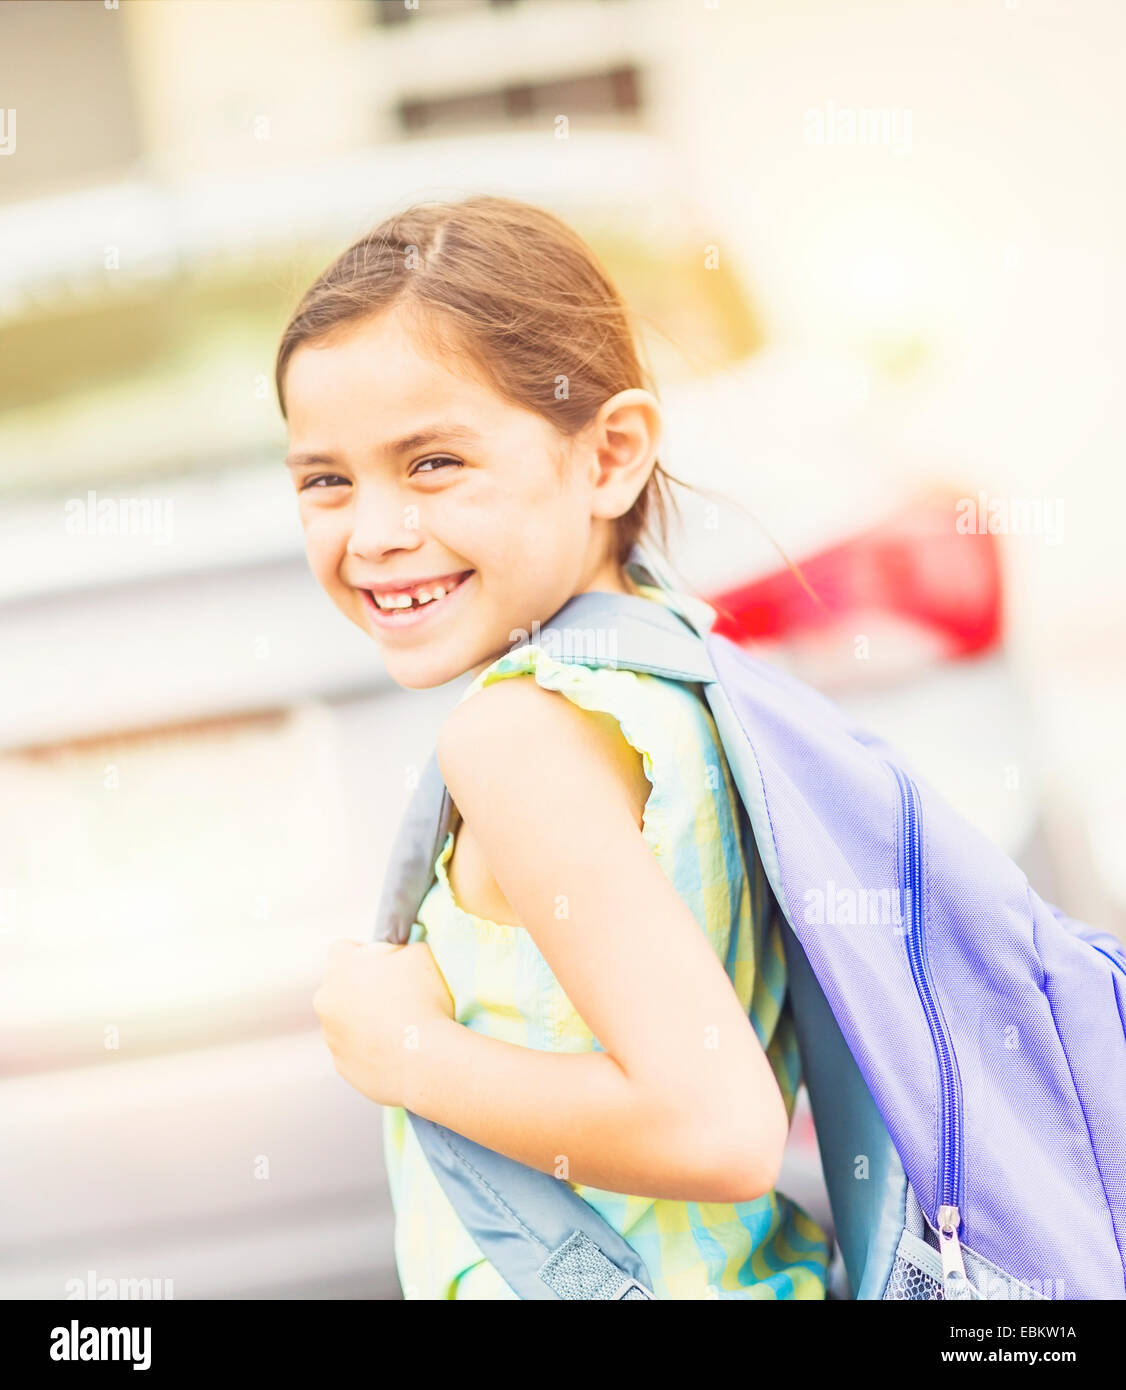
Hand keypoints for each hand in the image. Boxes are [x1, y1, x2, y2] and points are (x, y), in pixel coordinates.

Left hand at [313, 939, 455, 1108]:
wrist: (424, 1058)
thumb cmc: (422, 999)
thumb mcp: (420, 953)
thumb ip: (401, 948)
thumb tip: (399, 955)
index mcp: (341, 965)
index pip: (344, 949)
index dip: (368, 955)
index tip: (389, 967)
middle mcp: (326, 998)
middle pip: (341, 987)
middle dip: (364, 990)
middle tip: (397, 998)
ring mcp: (330, 1035)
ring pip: (346, 1021)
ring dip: (366, 1021)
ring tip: (400, 1028)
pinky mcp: (340, 1065)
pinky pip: (354, 1051)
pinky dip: (370, 1048)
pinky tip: (396, 1049)